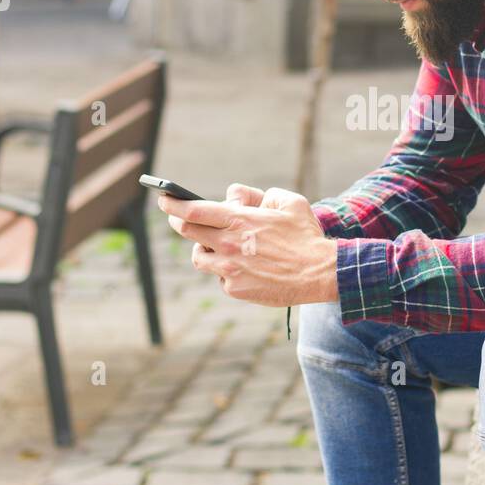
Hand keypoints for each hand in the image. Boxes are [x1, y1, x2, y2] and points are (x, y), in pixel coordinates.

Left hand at [157, 187, 336, 307]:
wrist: (320, 272)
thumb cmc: (305, 234)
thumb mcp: (287, 202)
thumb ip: (256, 194)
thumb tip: (232, 195)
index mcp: (239, 220)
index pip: (193, 210)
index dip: (173, 204)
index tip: (164, 199)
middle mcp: (229, 244)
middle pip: (188, 232)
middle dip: (178, 222)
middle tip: (177, 218)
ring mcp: (229, 269)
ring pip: (199, 257)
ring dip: (203, 249)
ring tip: (217, 246)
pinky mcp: (235, 289)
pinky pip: (219, 277)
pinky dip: (225, 271)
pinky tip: (242, 268)